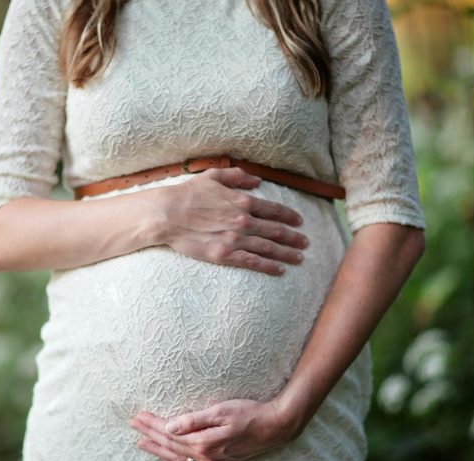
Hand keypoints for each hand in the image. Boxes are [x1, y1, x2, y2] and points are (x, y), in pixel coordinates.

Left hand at [129, 398, 296, 460]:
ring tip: (141, 444)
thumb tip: (169, 426)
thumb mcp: (221, 411)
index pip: (169, 432)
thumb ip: (194, 420)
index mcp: (203, 441)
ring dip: (158, 450)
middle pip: (170, 445)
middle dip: (149, 435)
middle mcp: (205, 456)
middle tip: (133, 425)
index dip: (152, 424)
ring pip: (177, 457)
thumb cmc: (249, 413)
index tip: (137, 416)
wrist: (275, 427)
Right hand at [154, 167, 310, 275]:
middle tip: (306, 243)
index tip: (299, 222)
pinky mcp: (225, 255)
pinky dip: (269, 266)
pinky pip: (253, 262)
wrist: (168, 214)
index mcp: (242, 201)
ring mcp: (236, 239)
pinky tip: (280, 270)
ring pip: (269, 248)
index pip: (273, 210)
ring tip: (300, 258)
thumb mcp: (213, 176)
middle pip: (276, 231)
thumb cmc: (187, 194)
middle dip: (294, 237)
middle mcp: (244, 221)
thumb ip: (237, 176)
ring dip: (287, 253)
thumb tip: (257, 180)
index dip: (289, 216)